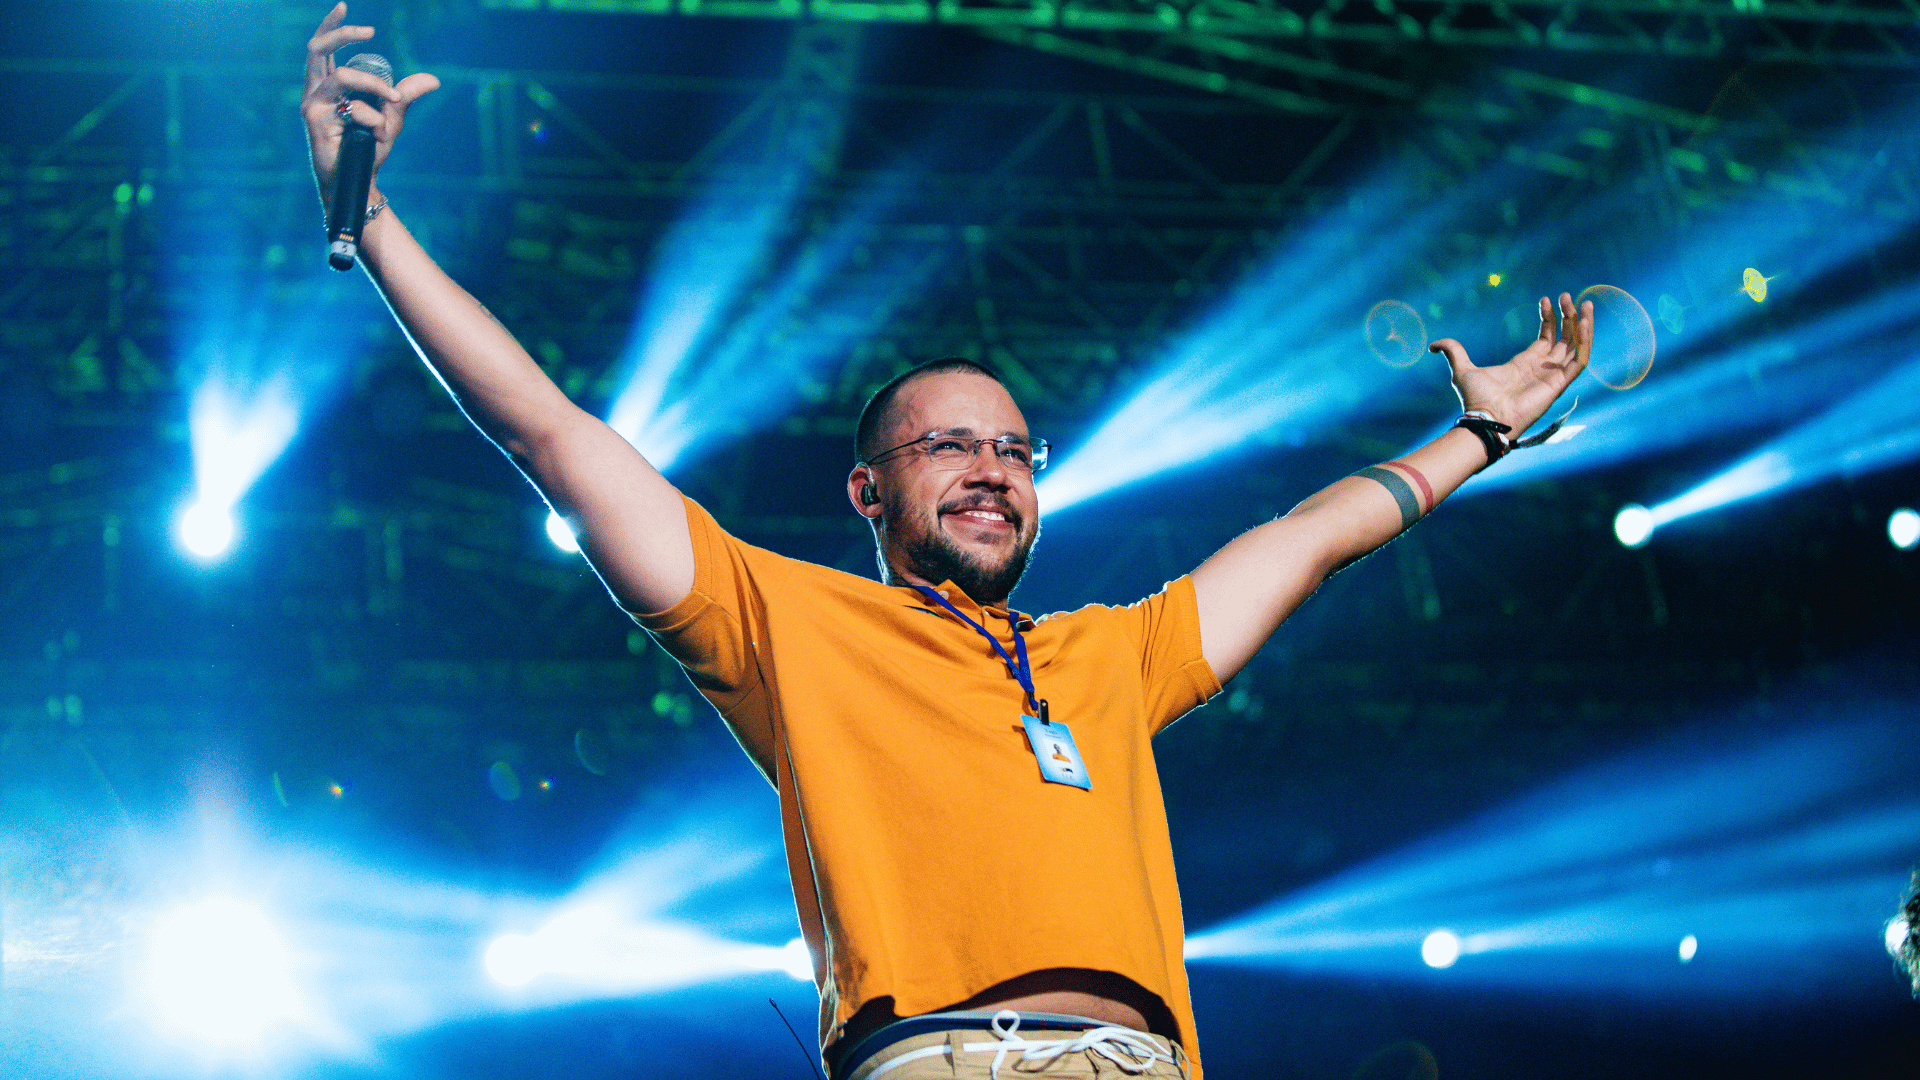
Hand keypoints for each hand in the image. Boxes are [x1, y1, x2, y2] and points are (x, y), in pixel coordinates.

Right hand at [301, 3, 439, 203]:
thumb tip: (432, 79)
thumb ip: (405, 96)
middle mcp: (314, 90)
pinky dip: (373, 118)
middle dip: (342, 33)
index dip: (331, 26)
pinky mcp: (315, 119)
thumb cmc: (368, 149)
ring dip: (375, 86)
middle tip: (369, 31)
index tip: (343, 6)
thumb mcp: (392, 118)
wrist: (360, 179)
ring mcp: (312, 104)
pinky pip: (353, 107)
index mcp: (327, 85)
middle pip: (318, 48)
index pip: (322, 48)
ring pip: (344, 75)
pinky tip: (377, 133)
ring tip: (393, 101)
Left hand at [1429, 292, 1592, 432]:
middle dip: (1568, 317)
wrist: (1484, 417)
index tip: (1547, 299)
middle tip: (1567, 296)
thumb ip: (1453, 351)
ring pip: (1576, 347)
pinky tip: (1585, 323)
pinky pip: (1580, 360)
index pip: (1546, 337)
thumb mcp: (1462, 369)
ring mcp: (1552, 376)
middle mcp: (1542, 368)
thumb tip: (1434, 344)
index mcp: (1524, 363)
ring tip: (1585, 304)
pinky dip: (1586, 342)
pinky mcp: (1559, 384)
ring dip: (1582, 326)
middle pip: (1564, 339)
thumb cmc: (1476, 399)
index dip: (1549, 318)